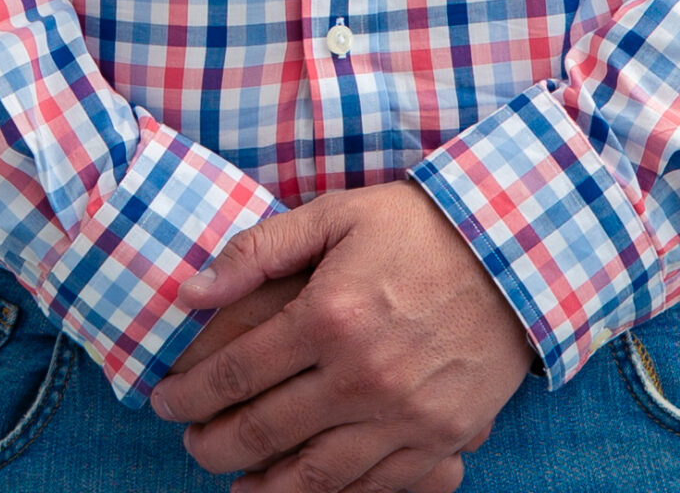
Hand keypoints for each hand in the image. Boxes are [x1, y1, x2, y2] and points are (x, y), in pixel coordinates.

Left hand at [150, 181, 533, 490]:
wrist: (516, 252)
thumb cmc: (420, 226)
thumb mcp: (336, 214)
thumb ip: (258, 251)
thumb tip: (189, 291)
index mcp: (329, 316)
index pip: (234, 374)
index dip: (187, 395)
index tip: (163, 401)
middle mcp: (361, 376)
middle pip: (263, 432)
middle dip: (211, 445)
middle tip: (190, 442)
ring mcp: (402, 417)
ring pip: (313, 478)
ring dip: (262, 488)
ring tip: (234, 482)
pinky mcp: (438, 440)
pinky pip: (371, 488)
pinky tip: (301, 491)